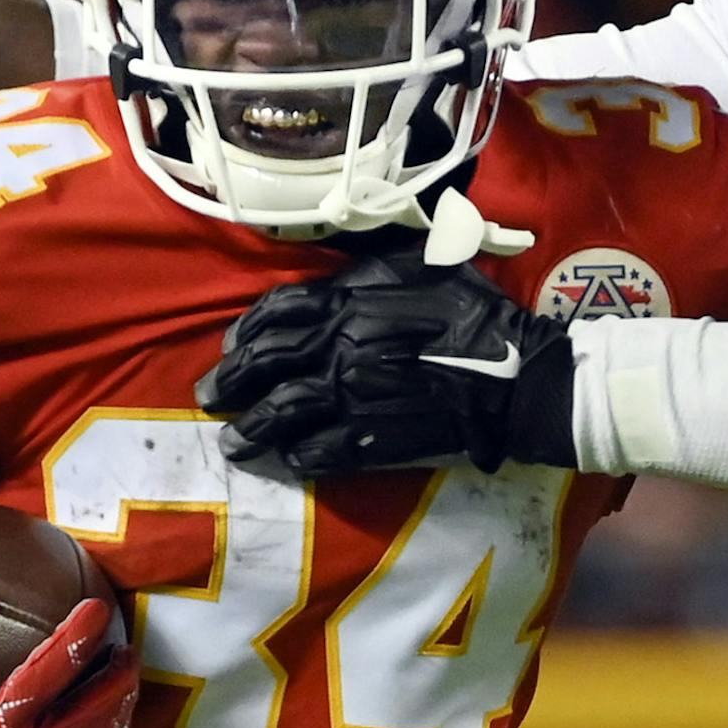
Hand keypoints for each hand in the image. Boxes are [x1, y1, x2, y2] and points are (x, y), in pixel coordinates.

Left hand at [198, 255, 575, 475]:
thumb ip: (377, 266)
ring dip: (251, 428)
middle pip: (266, 362)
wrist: (519, 379)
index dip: (247, 330)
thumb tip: (340, 271)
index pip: (279, 311)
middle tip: (208, 395)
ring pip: (282, 412)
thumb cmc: (479, 316)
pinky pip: (319, 452)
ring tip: (233, 441)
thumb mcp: (429, 266)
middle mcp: (342, 346)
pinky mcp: (372, 440)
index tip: (230, 345)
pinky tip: (288, 461)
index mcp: (352, 300)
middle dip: (229, 380)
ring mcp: (353, 396)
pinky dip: (298, 457)